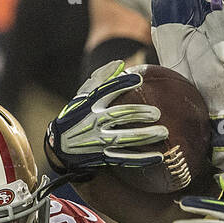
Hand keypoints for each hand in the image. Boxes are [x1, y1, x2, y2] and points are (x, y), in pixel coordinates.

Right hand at [44, 61, 167, 174]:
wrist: (60, 146)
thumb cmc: (76, 115)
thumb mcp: (82, 95)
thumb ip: (101, 78)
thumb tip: (120, 63)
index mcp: (89, 105)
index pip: (105, 91)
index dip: (121, 85)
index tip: (138, 79)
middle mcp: (93, 122)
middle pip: (118, 115)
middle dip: (138, 113)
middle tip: (157, 113)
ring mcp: (98, 141)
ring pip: (124, 138)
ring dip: (145, 136)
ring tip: (163, 132)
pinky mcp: (103, 157)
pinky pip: (125, 158)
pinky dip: (142, 159)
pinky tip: (159, 157)